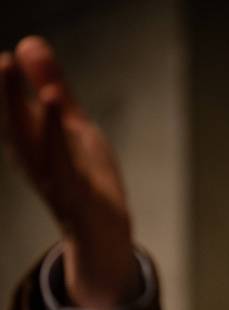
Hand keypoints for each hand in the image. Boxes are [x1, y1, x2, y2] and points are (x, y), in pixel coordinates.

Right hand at [0, 36, 139, 309]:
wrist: (101, 230)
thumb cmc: (85, 174)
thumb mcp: (71, 125)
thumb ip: (52, 87)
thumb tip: (27, 42)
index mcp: (33, 141)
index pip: (15, 110)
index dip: (8, 87)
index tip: (6, 56)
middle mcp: (35, 160)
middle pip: (18, 126)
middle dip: (9, 96)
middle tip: (3, 60)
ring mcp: (53, 178)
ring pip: (40, 149)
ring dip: (41, 121)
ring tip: (48, 90)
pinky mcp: (75, 193)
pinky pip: (66, 168)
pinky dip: (63, 145)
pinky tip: (67, 124)